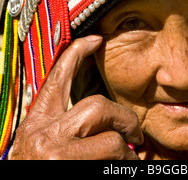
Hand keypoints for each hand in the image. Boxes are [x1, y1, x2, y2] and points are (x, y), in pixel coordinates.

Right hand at [11, 35, 142, 159]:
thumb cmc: (34, 165)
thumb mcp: (38, 140)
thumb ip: (62, 121)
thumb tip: (102, 112)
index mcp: (38, 122)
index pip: (58, 78)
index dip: (77, 54)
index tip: (96, 40)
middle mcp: (46, 137)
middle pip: (98, 108)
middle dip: (125, 119)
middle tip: (134, 133)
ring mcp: (58, 158)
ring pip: (112, 144)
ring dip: (127, 155)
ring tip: (126, 161)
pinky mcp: (70, 173)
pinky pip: (114, 166)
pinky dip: (124, 168)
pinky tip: (120, 169)